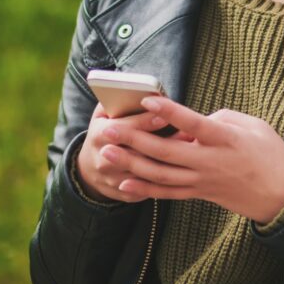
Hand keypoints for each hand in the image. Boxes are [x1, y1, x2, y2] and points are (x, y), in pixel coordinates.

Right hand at [75, 102, 191, 203]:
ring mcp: (115, 180)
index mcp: (99, 136)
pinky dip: (170, 178)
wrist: (91, 169)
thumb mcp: (102, 114)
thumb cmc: (104, 133)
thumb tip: (135, 88)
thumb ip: (115, 100)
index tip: (165, 116)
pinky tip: (187, 166)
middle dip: (165, 142)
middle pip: (138, 152)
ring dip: (172, 161)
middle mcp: (104, 160)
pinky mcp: (127, 195)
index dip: (145, 122)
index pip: (123, 128)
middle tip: (188, 133)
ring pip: (148, 172)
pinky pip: (151, 188)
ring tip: (193, 148)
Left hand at [98, 96, 283, 223]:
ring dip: (131, 164)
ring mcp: (203, 181)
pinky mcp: (201, 194)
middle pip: (166, 151)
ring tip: (106, 154)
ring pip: (160, 174)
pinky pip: (167, 193)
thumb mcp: (256, 126)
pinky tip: (124, 183)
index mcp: (226, 140)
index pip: (193, 124)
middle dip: (134, 139)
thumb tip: (196, 121)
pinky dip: (144, 189)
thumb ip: (223, 118)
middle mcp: (211, 162)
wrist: (283, 197)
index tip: (147, 101)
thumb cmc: (272, 155)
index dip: (170, 112)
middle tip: (108, 129)